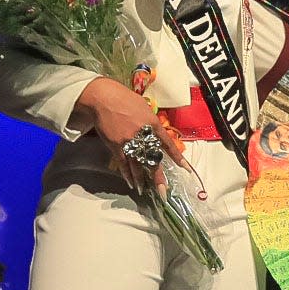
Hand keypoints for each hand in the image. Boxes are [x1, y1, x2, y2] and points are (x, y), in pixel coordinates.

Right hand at [74, 77, 187, 195]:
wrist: (103, 98)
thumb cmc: (124, 99)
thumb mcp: (144, 108)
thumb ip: (151, 122)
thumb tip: (155, 134)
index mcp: (153, 124)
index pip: (168, 144)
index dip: (177, 157)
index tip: (185, 169)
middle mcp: (143, 134)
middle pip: (153, 159)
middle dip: (158, 177)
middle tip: (163, 191)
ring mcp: (129, 141)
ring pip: (137, 165)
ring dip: (141, 180)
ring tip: (146, 191)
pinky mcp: (116, 145)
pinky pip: (123, 163)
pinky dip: (127, 174)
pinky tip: (131, 183)